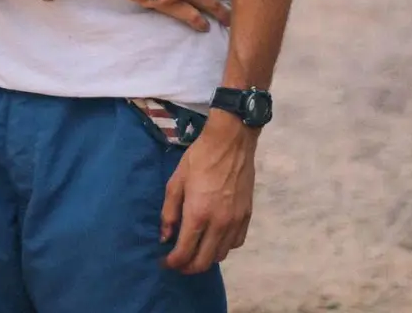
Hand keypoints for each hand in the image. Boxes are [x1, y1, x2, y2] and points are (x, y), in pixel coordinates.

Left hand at [160, 111, 255, 273]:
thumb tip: (165, 237)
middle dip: (188, 267)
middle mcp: (219, 224)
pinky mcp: (247, 217)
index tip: (165, 262)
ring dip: (206, 258)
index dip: (173, 263)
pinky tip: (214, 239)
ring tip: (195, 250)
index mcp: (198, 214)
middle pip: (204, 262)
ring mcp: (235, 222)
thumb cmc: (199, 158)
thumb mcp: (176, 181)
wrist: (230, 143)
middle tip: (178, 262)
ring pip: (221, 255)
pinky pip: (235, 244)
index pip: (185, 252)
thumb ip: (169, 212)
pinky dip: (223, 248)